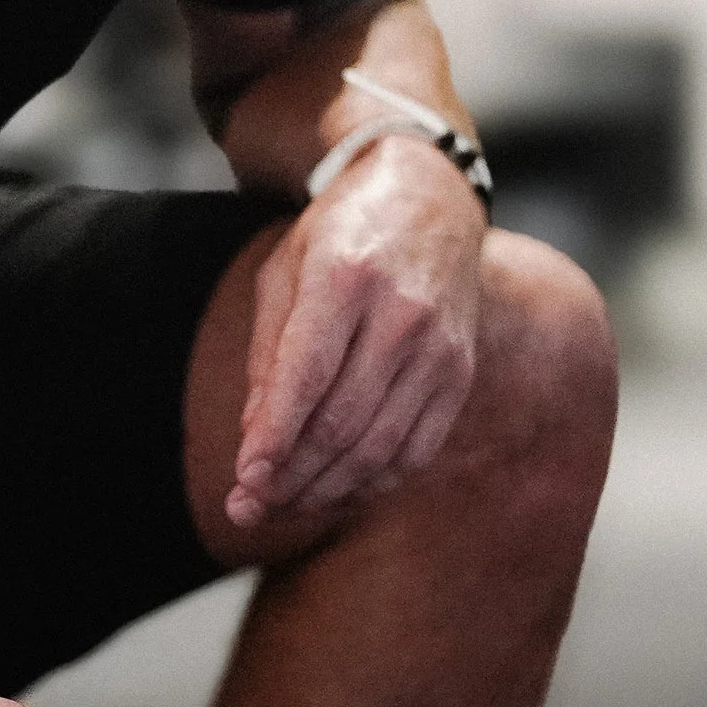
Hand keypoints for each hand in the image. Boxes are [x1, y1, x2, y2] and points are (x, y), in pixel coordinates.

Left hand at [227, 136, 482, 531]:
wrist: (430, 198)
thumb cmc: (342, 233)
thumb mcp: (286, 270)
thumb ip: (268, 353)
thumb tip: (255, 439)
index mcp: (346, 276)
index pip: (307, 375)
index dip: (275, 436)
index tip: (244, 479)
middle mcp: (401, 314)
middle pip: (342, 421)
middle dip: (290, 476)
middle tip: (248, 508)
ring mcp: (440, 346)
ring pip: (379, 445)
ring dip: (326, 489)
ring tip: (283, 506)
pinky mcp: (461, 372)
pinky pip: (417, 448)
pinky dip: (375, 481)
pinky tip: (338, 489)